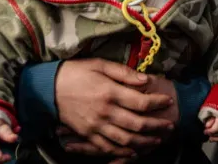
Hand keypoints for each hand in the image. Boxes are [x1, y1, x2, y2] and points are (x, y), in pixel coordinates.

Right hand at [56, 58, 174, 157]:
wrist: (47, 88)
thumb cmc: (75, 72)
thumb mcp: (99, 64)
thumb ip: (124, 73)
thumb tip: (146, 80)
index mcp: (109, 92)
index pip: (141, 102)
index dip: (158, 102)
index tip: (168, 100)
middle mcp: (105, 112)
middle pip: (138, 124)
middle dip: (158, 126)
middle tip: (170, 124)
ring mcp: (96, 126)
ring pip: (126, 140)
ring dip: (145, 142)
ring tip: (158, 139)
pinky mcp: (88, 135)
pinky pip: (108, 148)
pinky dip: (123, 152)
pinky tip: (135, 151)